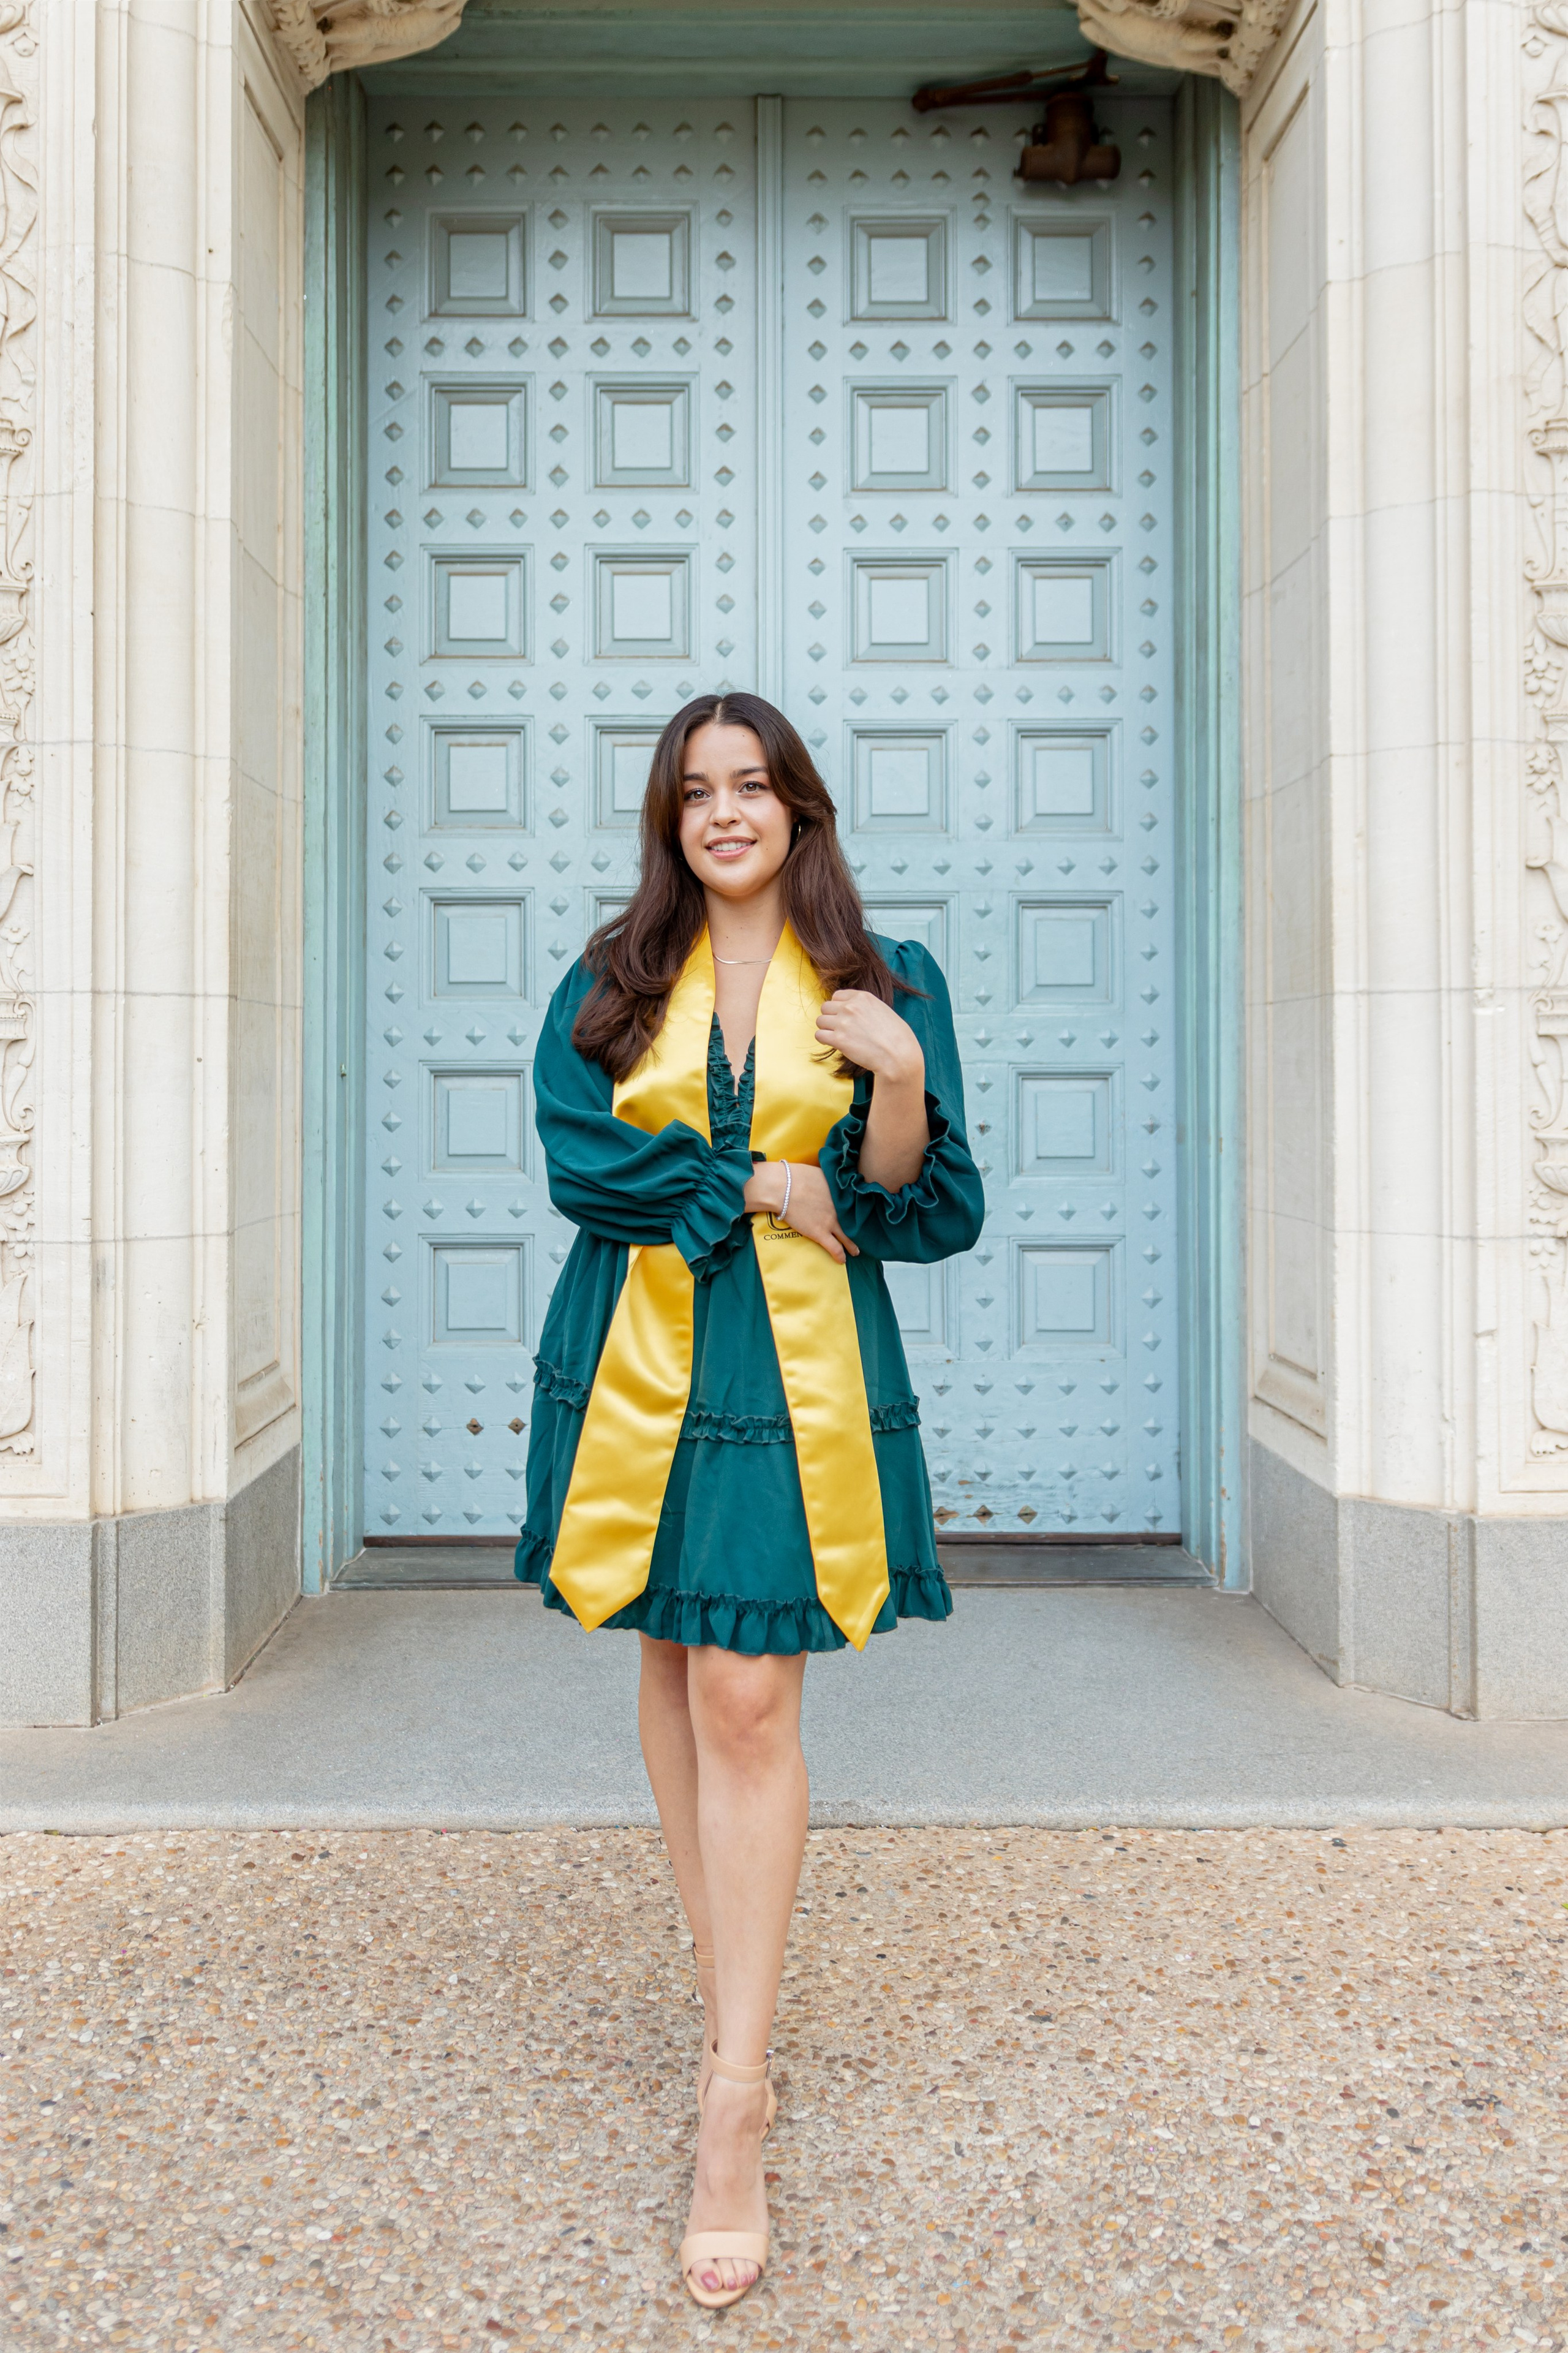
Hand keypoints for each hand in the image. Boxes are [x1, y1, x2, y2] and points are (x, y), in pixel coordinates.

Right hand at [742, 1159, 859, 1263]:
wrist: (783, 1187)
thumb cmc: (796, 1176)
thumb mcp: (820, 1172)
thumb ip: (829, 1178)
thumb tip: (830, 1179)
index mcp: (839, 1193)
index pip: (854, 1204)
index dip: (858, 1211)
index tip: (860, 1215)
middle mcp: (839, 1208)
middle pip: (854, 1223)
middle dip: (860, 1231)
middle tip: (864, 1236)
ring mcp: (831, 1222)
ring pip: (847, 1238)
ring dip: (852, 1246)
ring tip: (856, 1251)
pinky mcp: (820, 1233)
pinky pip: (834, 1248)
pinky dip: (840, 1256)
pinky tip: (842, 1260)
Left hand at [814, 989, 924, 1085]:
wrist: (898, 1055)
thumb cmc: (897, 1036)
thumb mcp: (883, 1010)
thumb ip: (865, 1007)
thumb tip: (853, 1012)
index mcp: (863, 997)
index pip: (836, 996)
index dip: (838, 1007)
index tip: (844, 1017)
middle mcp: (851, 1007)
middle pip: (825, 1007)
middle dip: (830, 1018)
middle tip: (840, 1029)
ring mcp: (843, 1022)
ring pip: (820, 1021)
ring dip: (826, 1029)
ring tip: (838, 1037)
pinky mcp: (839, 1040)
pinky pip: (819, 1035)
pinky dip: (824, 1040)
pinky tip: (835, 1044)